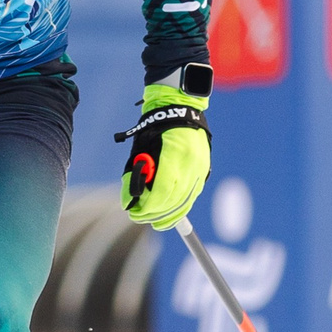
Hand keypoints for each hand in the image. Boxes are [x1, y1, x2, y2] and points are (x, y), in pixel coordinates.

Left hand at [116, 86, 209, 229]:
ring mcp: (200, 168)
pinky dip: (180, 209)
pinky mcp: (203, 171)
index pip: (162, 192)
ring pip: (185, 202)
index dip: (148, 207)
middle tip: (138, 217)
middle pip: (174, 201)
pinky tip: (169, 218)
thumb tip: (128, 203)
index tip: (134, 212)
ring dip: (168, 216)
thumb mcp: (140, 149)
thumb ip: (134, 175)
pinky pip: (192, 196)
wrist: (180, 109)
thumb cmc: (154, 127)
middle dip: (154, 213)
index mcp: (174, 154)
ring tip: (153, 222)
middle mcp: (191, 164)